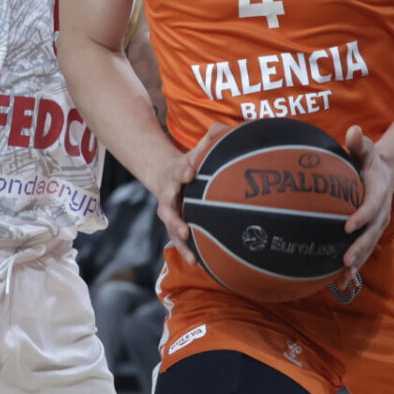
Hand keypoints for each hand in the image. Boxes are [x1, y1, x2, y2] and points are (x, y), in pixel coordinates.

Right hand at [150, 122, 228, 265]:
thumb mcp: (197, 149)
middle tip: (184, 226)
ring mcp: (170, 214)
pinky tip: (201, 266)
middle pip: (167, 209)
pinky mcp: (175, 226)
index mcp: (175, 175)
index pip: (178, 172)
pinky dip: (189, 253)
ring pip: (172, 231)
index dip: (183, 172)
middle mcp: (169, 196)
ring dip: (181, 243)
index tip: (190, 172)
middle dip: (175, 219)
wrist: (165, 176)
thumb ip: (211, 138)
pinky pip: (180, 242)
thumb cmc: (189, 164)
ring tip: (192, 256)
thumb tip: (228, 127)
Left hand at [333, 124, 393, 283]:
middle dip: (359, 248)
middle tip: (345, 260)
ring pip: (368, 247)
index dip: (361, 216)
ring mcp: (377, 225)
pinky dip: (354, 268)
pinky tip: (339, 284)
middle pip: (371, 233)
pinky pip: (363, 251)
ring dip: (357, 263)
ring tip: (343, 279)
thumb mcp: (366, 149)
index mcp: (378, 192)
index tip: (346, 226)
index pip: (371, 206)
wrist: (387, 172)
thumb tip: (353, 130)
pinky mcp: (370, 233)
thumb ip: (359, 142)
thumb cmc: (370, 159)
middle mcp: (381, 212)